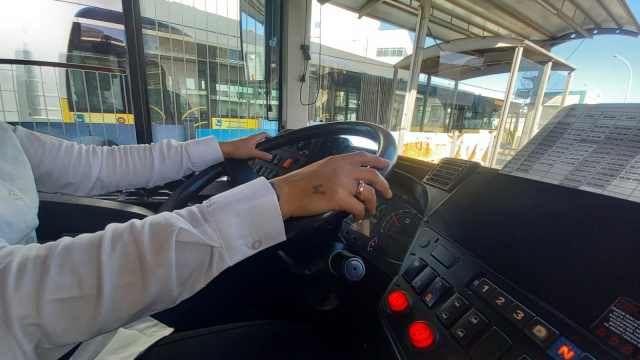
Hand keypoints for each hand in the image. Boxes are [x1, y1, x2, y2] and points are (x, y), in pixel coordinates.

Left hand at [219, 132, 272, 160]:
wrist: (226, 150)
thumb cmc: (238, 149)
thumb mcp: (252, 153)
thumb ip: (261, 155)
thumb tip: (270, 156)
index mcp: (254, 138)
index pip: (264, 134)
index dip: (269, 137)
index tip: (272, 141)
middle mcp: (251, 140)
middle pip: (259, 144)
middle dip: (260, 152)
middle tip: (260, 157)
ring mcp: (246, 144)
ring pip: (254, 150)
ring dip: (254, 156)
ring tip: (252, 161)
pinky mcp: (242, 148)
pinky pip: (248, 152)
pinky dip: (249, 156)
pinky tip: (246, 161)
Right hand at [270, 151, 392, 220]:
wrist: (287, 192)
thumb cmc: (298, 183)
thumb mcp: (320, 167)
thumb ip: (335, 170)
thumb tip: (348, 180)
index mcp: (337, 160)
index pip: (363, 156)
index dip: (378, 160)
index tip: (386, 164)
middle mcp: (343, 169)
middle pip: (373, 174)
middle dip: (384, 186)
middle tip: (388, 194)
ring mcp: (342, 183)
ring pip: (368, 192)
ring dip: (372, 203)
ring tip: (370, 210)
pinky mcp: (339, 197)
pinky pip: (358, 207)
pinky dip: (360, 213)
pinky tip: (357, 216)